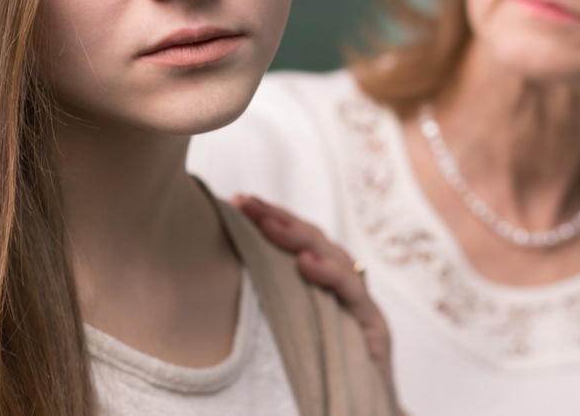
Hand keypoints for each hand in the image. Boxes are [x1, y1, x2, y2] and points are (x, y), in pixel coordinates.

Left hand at [234, 195, 396, 399]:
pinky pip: (353, 293)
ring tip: (268, 223)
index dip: (269, 216)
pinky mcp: (373, 329)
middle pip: (311, 239)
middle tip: (245, 203)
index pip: (293, 239)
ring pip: (332, 256)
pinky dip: (330, 274)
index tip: (236, 202)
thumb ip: (263, 299)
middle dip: (277, 216)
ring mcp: (357, 306)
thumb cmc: (312, 377)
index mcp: (314, 284)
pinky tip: (306, 263)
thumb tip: (206, 276)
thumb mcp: (279, 333)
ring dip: (298, 236)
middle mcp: (338, 288)